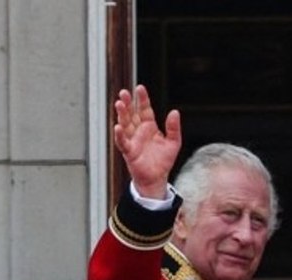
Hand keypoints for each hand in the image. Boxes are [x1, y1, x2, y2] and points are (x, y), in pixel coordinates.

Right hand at [112, 84, 181, 198]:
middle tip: (123, 93)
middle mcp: (139, 132)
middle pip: (131, 115)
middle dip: (127, 103)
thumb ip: (173, 127)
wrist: (157, 178)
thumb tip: (174, 112)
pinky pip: (123, 142)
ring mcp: (133, 141)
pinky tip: (117, 127)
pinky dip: (120, 135)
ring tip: (119, 104)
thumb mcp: (174, 142)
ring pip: (125, 125)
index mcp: (149, 127)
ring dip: (121, 115)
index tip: (139, 88)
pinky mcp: (129, 152)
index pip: (144, 110)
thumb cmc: (163, 161)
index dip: (142, 99)